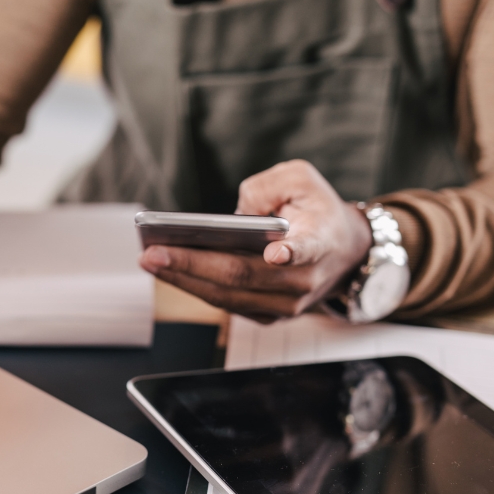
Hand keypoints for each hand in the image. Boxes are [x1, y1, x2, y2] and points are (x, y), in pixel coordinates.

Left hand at [138, 160, 372, 322]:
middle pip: (244, 276)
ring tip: (149, 260)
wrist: (344, 252)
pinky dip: (194, 286)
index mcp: (320, 240)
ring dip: (184, 280)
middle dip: (193, 265)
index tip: (277, 252)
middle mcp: (304, 279)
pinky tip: (166, 269)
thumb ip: (268, 186)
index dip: (293, 252)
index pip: (308, 248)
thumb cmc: (316, 210)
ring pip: (228, 297)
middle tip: (153, 253)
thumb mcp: (301, 179)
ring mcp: (287, 303)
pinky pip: (226, 303)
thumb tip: (235, 215)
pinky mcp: (269, 314)